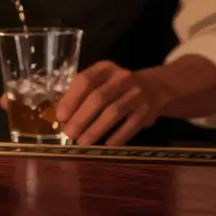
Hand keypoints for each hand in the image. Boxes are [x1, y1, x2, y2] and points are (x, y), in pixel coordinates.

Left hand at [53, 61, 168, 145]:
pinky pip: (131, 125)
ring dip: (96, 129)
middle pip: (98, 98)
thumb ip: (82, 93)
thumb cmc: (117, 87)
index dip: (71, 99)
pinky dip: (118, 136)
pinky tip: (107, 146)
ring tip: (83, 143)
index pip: (84, 80)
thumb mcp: (101, 81)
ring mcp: (137, 93)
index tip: (61, 117)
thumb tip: (62, 116)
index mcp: (104, 68)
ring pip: (113, 112)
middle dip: (81, 118)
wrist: (155, 88)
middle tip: (69, 134)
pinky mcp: (148, 110)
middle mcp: (121, 78)